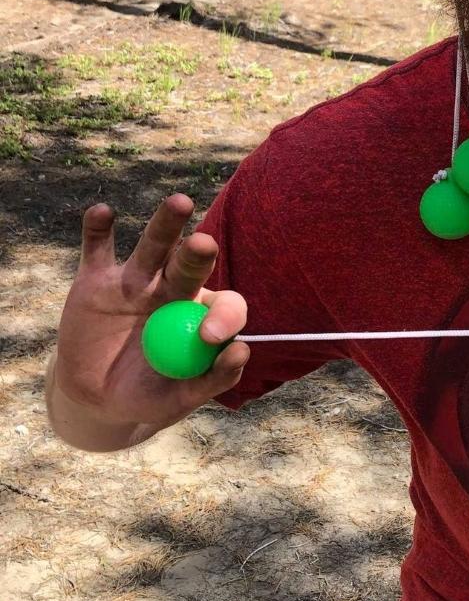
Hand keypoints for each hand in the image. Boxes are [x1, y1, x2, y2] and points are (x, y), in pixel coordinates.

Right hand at [50, 195, 248, 445]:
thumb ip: (215, 378)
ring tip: (180, 202)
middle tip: (205, 244)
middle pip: (190, 265)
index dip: (223, 316)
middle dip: (198, 254)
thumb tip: (242, 350)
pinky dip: (97, 230)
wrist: (94, 398)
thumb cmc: (148, 395)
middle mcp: (173, 288)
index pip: (224, 304)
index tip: (210, 336)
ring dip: (166, 225)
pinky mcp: (95, 280)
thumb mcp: (180, 398)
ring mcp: (135, 281)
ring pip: (153, 247)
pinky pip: (97, 250)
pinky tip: (102, 212)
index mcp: (201, 314)